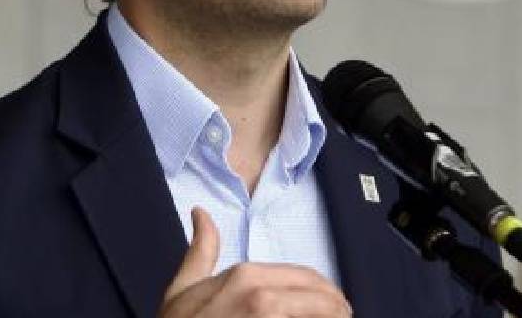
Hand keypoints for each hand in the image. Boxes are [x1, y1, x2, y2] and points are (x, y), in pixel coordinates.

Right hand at [159, 207, 352, 316]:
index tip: (335, 307)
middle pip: (324, 300)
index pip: (308, 279)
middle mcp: (262, 297)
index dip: (326, 295)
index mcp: (246, 277)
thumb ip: (201, 251)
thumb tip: (201, 213)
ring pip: (324, 317)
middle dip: (338, 310)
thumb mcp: (182, 289)